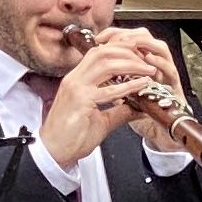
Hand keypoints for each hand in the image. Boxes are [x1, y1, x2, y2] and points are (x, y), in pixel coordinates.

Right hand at [39, 27, 169, 168]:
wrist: (53, 152)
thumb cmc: (70, 137)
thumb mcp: (100, 121)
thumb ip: (119, 112)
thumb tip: (139, 109)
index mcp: (77, 80)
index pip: (98, 53)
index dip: (120, 49)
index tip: (139, 54)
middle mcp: (75, 79)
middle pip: (103, 52)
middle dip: (128, 51)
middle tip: (147, 58)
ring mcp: (76, 88)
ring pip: (106, 63)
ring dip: (131, 63)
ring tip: (148, 69)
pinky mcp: (80, 101)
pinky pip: (109, 89)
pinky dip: (129, 85)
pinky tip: (142, 84)